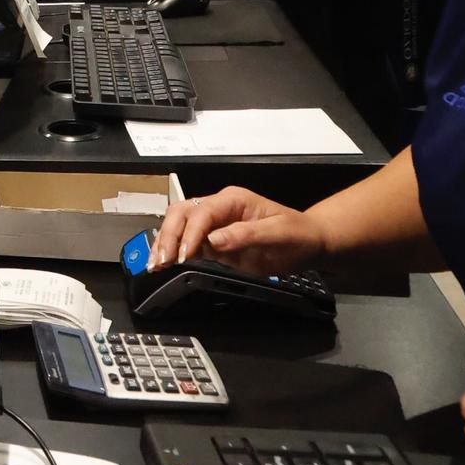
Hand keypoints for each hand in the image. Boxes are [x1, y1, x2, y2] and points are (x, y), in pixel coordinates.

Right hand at [150, 186, 327, 273]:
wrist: (309, 243)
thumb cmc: (298, 234)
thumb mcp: (277, 234)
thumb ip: (245, 235)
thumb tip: (214, 240)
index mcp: (233, 200)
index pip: (202, 212)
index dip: (190, 234)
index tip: (183, 256)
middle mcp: (220, 208)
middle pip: (182, 214)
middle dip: (168, 236)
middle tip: (161, 261)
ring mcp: (215, 225)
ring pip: (179, 226)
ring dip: (165, 243)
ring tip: (155, 264)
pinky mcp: (215, 243)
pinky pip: (188, 243)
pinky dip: (173, 252)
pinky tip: (164, 263)